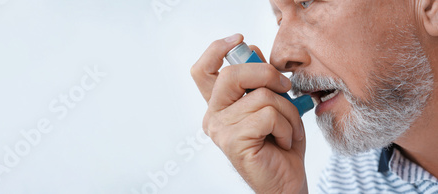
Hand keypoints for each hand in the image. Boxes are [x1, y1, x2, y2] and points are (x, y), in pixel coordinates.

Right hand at [191, 34, 307, 193]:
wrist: (286, 183)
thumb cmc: (279, 144)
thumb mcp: (273, 104)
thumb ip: (259, 80)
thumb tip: (252, 50)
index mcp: (220, 104)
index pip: (203, 70)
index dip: (217, 49)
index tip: (239, 40)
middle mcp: (214, 115)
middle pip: (231, 74)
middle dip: (267, 74)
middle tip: (285, 88)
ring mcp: (220, 129)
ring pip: (261, 96)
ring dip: (287, 111)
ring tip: (287, 129)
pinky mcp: (233, 141)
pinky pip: (268, 115)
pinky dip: (286, 126)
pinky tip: (282, 141)